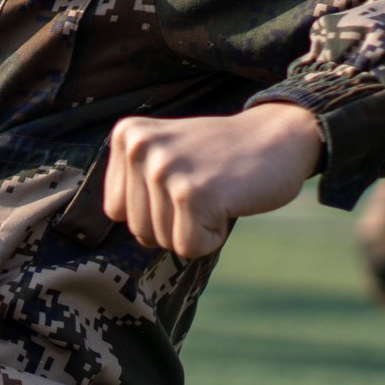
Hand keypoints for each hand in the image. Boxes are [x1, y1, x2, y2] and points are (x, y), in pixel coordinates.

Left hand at [101, 103, 322, 257]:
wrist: (279, 137)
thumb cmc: (222, 155)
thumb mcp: (164, 153)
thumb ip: (134, 182)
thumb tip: (104, 235)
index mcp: (126, 136)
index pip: (116, 211)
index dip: (153, 212)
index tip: (183, 182)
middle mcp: (139, 148)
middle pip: (138, 230)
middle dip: (175, 224)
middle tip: (205, 188)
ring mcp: (163, 170)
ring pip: (163, 241)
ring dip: (196, 229)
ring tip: (216, 192)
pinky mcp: (192, 194)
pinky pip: (189, 248)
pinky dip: (213, 237)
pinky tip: (227, 202)